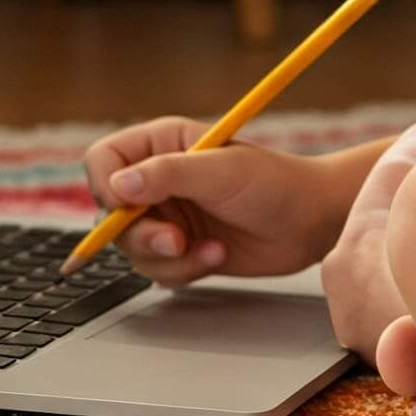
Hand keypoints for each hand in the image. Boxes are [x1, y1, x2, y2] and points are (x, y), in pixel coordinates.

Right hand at [79, 116, 343, 286]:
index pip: (104, 161)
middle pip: (110, 214)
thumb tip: (118, 185)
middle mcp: (159, 179)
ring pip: (132, 248)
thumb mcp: (221, 171)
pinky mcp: (182, 247)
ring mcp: (170, 215)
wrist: (311, 221)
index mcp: (162, 145)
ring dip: (167, 259)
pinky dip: (184, 271)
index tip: (125, 207)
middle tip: (175, 241)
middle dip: (141, 235)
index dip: (105, 186)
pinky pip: (157, 269)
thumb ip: (168, 175)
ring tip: (208, 249)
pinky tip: (216, 255)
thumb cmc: (275, 183)